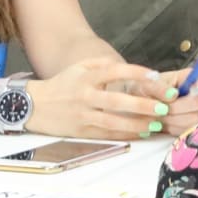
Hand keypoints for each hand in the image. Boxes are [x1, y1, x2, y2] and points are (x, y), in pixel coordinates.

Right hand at [27, 57, 170, 139]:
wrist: (34, 106)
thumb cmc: (62, 85)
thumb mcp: (79, 67)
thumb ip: (102, 63)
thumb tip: (127, 67)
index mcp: (86, 77)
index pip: (114, 71)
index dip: (136, 73)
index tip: (154, 76)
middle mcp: (85, 96)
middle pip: (117, 101)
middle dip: (142, 105)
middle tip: (163, 107)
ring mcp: (83, 116)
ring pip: (114, 122)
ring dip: (137, 124)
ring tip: (156, 124)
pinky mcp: (82, 131)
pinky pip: (108, 134)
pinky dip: (125, 134)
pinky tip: (141, 133)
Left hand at [141, 64, 197, 137]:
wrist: (140, 108)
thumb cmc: (146, 91)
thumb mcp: (147, 85)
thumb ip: (158, 87)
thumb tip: (173, 95)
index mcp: (190, 78)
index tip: (191, 89)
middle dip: (176, 108)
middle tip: (161, 107)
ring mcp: (197, 112)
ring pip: (192, 119)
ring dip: (171, 119)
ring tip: (159, 115)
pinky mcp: (192, 127)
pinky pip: (186, 130)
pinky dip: (171, 128)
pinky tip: (163, 122)